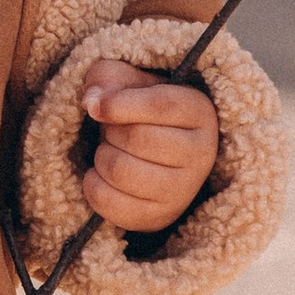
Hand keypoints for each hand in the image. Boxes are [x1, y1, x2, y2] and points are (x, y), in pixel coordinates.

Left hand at [79, 61, 218, 230]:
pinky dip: (93, 185)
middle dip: (110, 131)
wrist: (151, 154)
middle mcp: (202, 153)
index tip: (94, 107)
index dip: (119, 105)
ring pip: (122, 170)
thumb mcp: (127, 80)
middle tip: (111, 131)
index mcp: (199, 112)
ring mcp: (184, 190)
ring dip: (102, 157)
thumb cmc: (139, 111)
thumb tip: (92, 102)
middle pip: (137, 139)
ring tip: (110, 151)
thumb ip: (108, 78)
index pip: (160, 106)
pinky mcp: (161, 216)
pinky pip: (111, 202)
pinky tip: (102, 175)